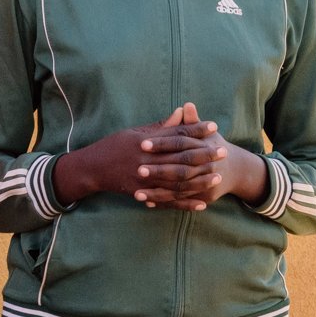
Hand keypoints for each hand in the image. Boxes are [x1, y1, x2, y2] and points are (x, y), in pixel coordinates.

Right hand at [53, 105, 220, 206]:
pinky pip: (168, 200)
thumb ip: (160, 127)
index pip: (176, 135)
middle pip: (181, 157)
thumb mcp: (135, 132)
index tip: (213, 126)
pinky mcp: (142, 193)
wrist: (92, 169)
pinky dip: (185, 203)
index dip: (195, 130)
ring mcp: (144, 180)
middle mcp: (146, 160)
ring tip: (217, 176)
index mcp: (145, 142)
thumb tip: (181, 113)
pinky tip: (201, 204)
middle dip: (204, 155)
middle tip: (223, 151)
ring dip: (199, 180)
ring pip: (177, 181)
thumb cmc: (114, 146)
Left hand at [130, 103, 267, 209]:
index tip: (142, 143)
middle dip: (159, 171)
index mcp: (205, 146)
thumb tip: (187, 105)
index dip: (162, 142)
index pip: (180, 143)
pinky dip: (165, 203)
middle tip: (138, 170)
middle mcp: (207, 166)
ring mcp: (207, 184)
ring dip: (157, 193)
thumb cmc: (212, 146)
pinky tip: (148, 204)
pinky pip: (182, 201)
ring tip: (137, 194)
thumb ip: (192, 122)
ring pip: (179, 189)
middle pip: (180, 169)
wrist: (234, 169)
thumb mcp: (205, 133)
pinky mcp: (204, 197)